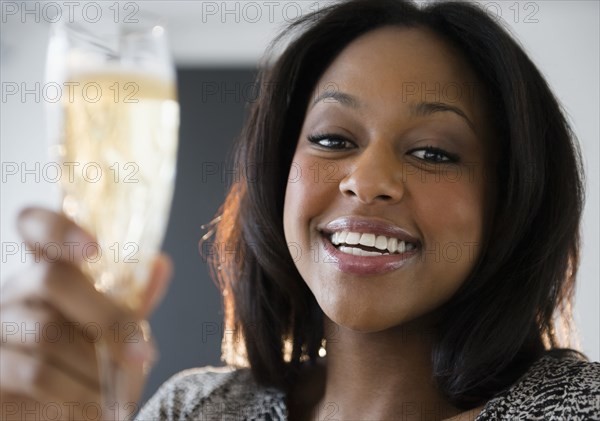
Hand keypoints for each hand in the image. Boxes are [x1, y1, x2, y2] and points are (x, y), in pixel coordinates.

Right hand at [0, 208, 171, 419]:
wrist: (61, 415)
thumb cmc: (88, 364)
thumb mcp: (113, 330)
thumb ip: (132, 301)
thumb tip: (161, 264)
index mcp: (46, 269)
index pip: (33, 225)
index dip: (58, 228)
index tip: (94, 248)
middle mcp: (15, 291)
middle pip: (51, 278)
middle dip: (107, 318)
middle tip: (143, 356)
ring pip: (48, 332)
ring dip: (96, 366)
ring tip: (120, 391)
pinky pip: (35, 372)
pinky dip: (76, 391)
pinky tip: (96, 405)